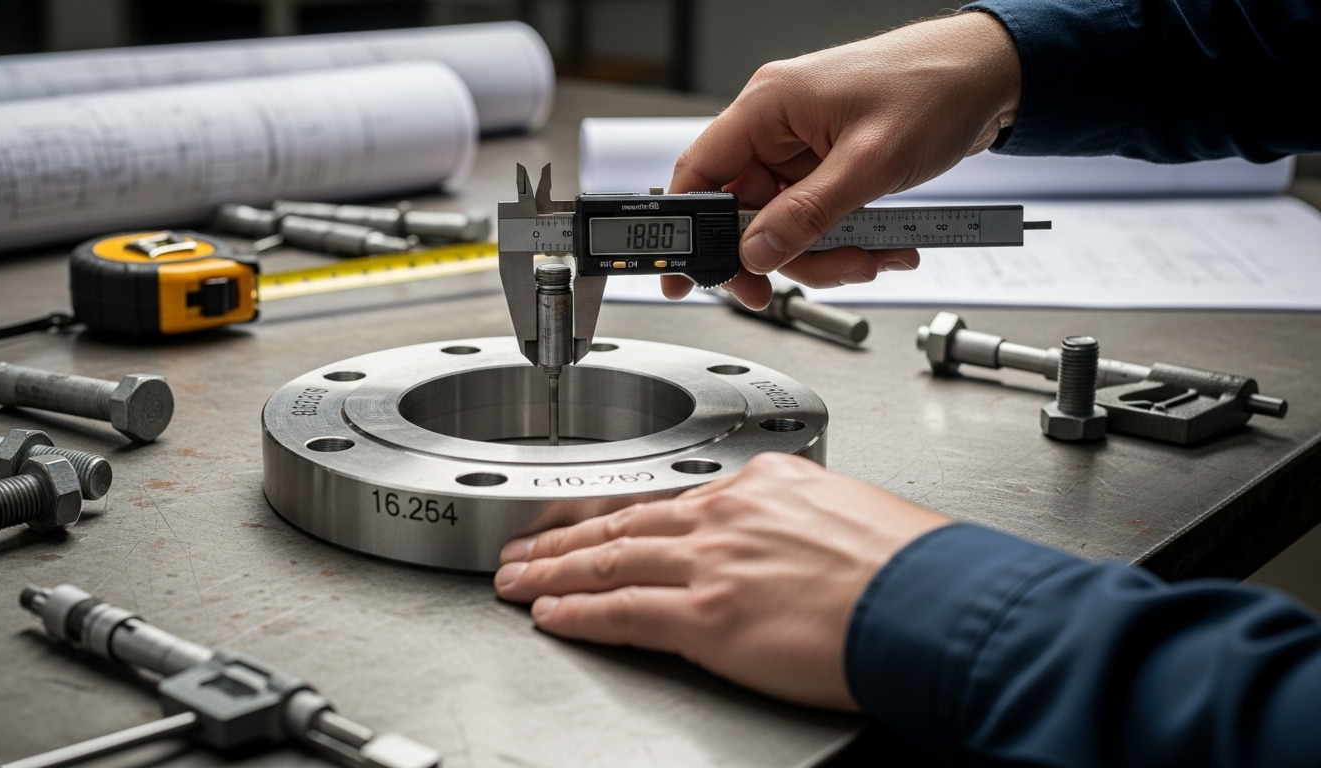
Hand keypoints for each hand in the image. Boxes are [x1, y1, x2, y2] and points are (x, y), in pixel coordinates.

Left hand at [492, 453, 950, 709]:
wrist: (932, 604)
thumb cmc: (912, 567)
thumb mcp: (852, 514)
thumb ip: (801, 520)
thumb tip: (790, 542)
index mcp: (764, 483)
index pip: (671, 499)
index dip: (619, 512)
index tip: (593, 521)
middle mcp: (728, 514)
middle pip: (622, 522)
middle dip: (563, 537)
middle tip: (522, 546)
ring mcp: (711, 563)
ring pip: (607, 559)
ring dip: (551, 571)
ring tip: (515, 579)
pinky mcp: (706, 616)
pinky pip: (620, 610)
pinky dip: (576, 612)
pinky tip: (549, 614)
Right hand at [665, 12, 1021, 308]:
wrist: (991, 76)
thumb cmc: (935, 87)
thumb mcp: (869, 163)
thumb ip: (808, 214)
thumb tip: (758, 252)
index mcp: (769, 105)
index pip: (701, 172)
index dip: (691, 229)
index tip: (691, 275)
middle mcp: (777, 126)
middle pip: (746, 213)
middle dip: (782, 254)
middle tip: (801, 282)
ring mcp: (803, 149)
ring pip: (785, 226)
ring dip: (825, 254)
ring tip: (872, 256)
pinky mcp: (829, 167)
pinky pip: (818, 219)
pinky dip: (846, 241)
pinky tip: (883, 244)